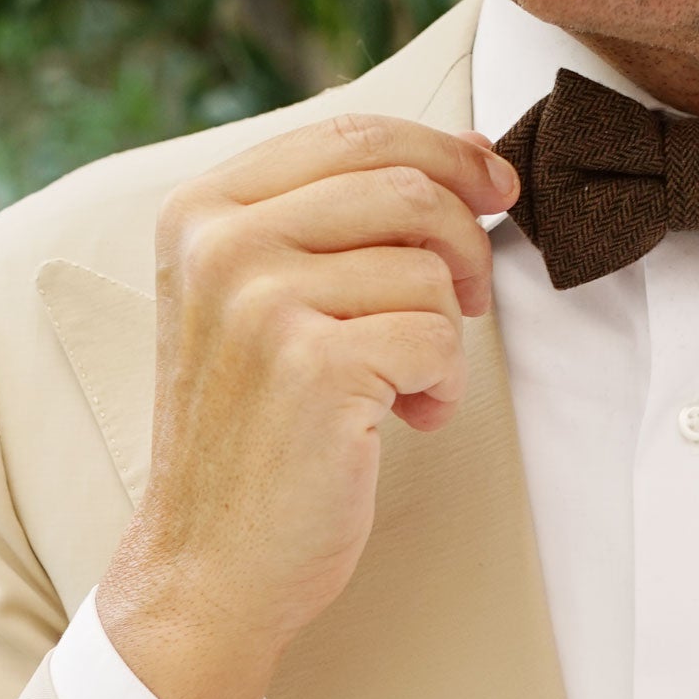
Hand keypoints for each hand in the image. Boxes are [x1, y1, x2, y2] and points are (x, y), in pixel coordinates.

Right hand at [97, 115, 518, 698]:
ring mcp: (263, 302)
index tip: (495, 183)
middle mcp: (223, 243)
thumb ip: (323, 230)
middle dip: (466, 242)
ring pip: (428, 267)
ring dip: (448, 333)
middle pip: (403, 185)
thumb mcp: (254, 307)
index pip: (351, 132)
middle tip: (472, 302)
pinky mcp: (314, 366)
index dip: (443, 149)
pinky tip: (409, 419)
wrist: (208, 566)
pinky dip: (443, 385)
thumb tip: (460, 165)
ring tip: (412, 388)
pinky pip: (436, 338)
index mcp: (203, 211)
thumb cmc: (251, 444)